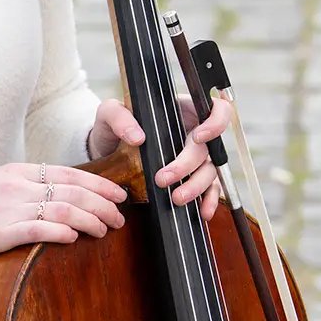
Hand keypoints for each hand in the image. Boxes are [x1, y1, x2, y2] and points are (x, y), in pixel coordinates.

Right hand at [0, 161, 128, 267]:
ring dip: (91, 220)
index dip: (98, 183)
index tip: (118, 193)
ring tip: (106, 230)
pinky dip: (63, 232)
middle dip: (103, 204)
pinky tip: (76, 238)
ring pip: (63, 209)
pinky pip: (40, 229)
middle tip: (120, 217)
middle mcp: (15, 185)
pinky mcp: (0, 232)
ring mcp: (8, 208)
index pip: (68, 173)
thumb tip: (59, 197)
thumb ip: (25, 188)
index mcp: (16, 172)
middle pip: (72, 191)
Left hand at [86, 95, 229, 218]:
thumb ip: (119, 117)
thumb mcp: (109, 113)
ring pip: (209, 170)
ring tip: (176, 198)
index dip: (215, 122)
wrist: (105, 153)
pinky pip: (209, 189)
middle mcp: (192, 132)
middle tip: (163, 178)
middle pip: (206, 148)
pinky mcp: (191, 176)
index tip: (197, 137)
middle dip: (187, 165)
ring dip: (196, 186)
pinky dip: (209, 200)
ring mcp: (194, 156)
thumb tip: (137, 137)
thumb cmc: (112, 127)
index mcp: (181, 110)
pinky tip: (202, 211)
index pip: (214, 109)